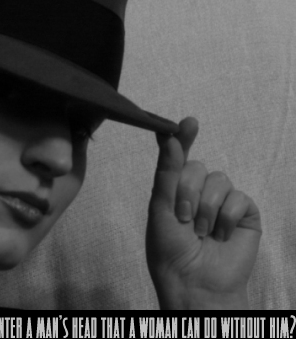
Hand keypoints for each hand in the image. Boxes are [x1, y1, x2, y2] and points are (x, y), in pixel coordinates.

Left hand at [146, 117, 261, 309]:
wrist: (195, 282)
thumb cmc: (169, 249)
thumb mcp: (160, 209)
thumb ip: (167, 173)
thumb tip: (172, 138)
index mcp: (174, 189)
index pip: (179, 156)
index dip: (183, 137)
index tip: (187, 123)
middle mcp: (198, 191)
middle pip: (197, 167)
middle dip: (188, 192)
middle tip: (183, 219)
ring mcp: (222, 201)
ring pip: (219, 180)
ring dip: (206, 208)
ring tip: (201, 232)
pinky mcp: (244, 213)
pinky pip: (239, 198)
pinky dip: (226, 217)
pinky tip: (221, 235)